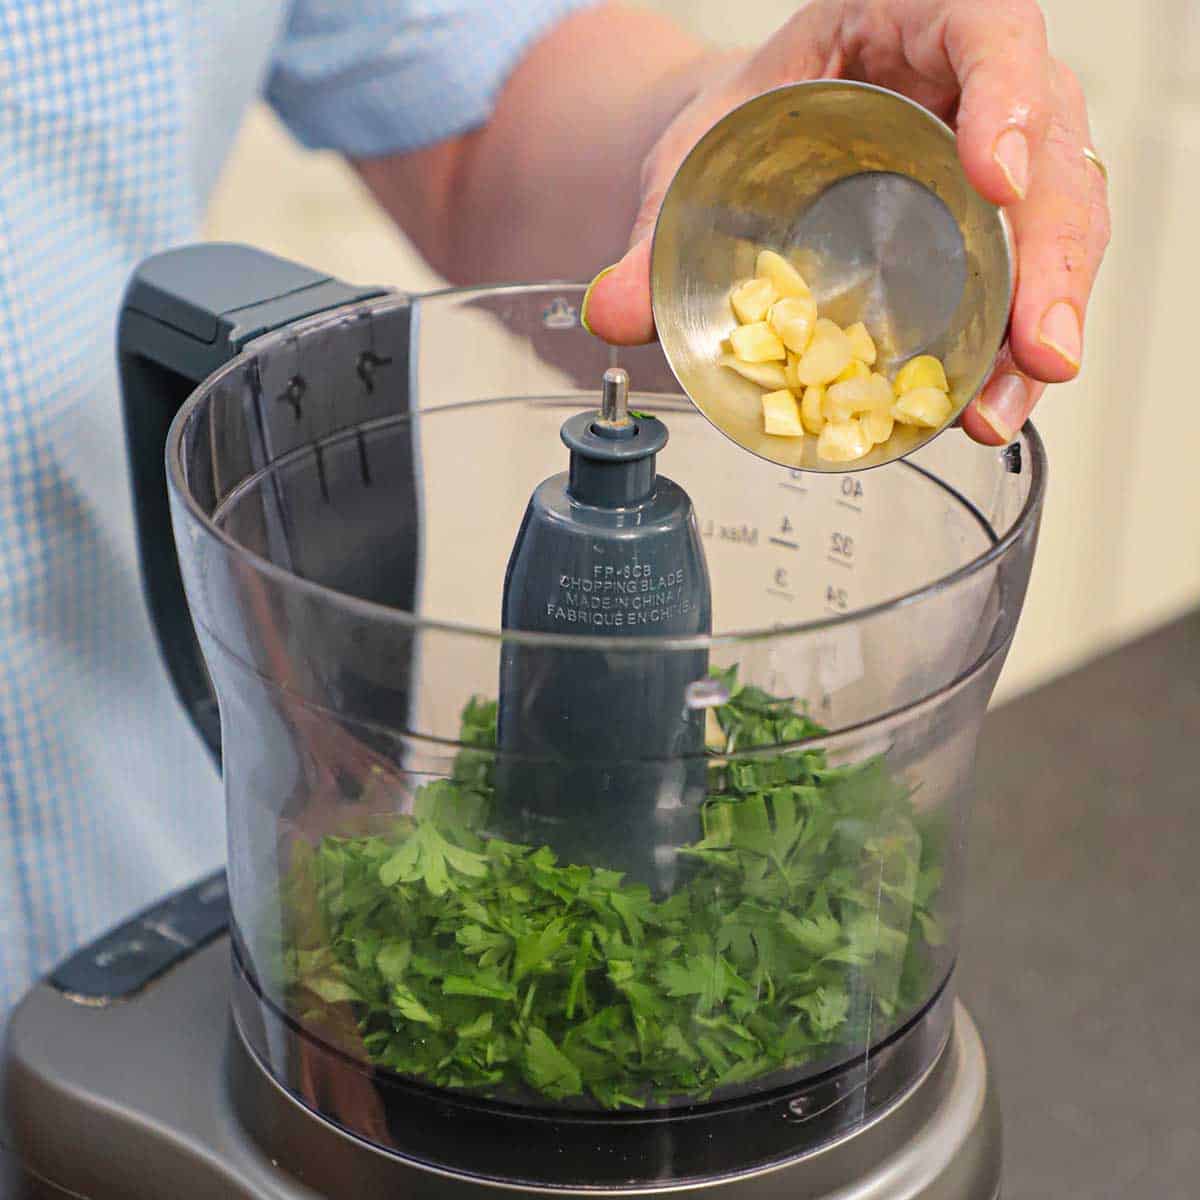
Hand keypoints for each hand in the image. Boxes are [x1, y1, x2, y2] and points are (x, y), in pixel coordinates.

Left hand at [581, 0, 1110, 444]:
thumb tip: (612, 310)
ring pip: (1060, 223)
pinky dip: (1010, 346)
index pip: (986, 25)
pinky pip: (1028, 276)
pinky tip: (986, 403)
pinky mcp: (992, 227)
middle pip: (1051, 150)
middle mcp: (970, 85)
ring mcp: (995, 156)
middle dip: (1051, 257)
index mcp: (903, 20)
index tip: (995, 177)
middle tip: (1035, 346)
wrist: (742, 156)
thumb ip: (656, 232)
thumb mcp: (695, 162)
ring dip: (1042, 321)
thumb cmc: (737, 134)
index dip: (1007, 93)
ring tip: (1002, 404)